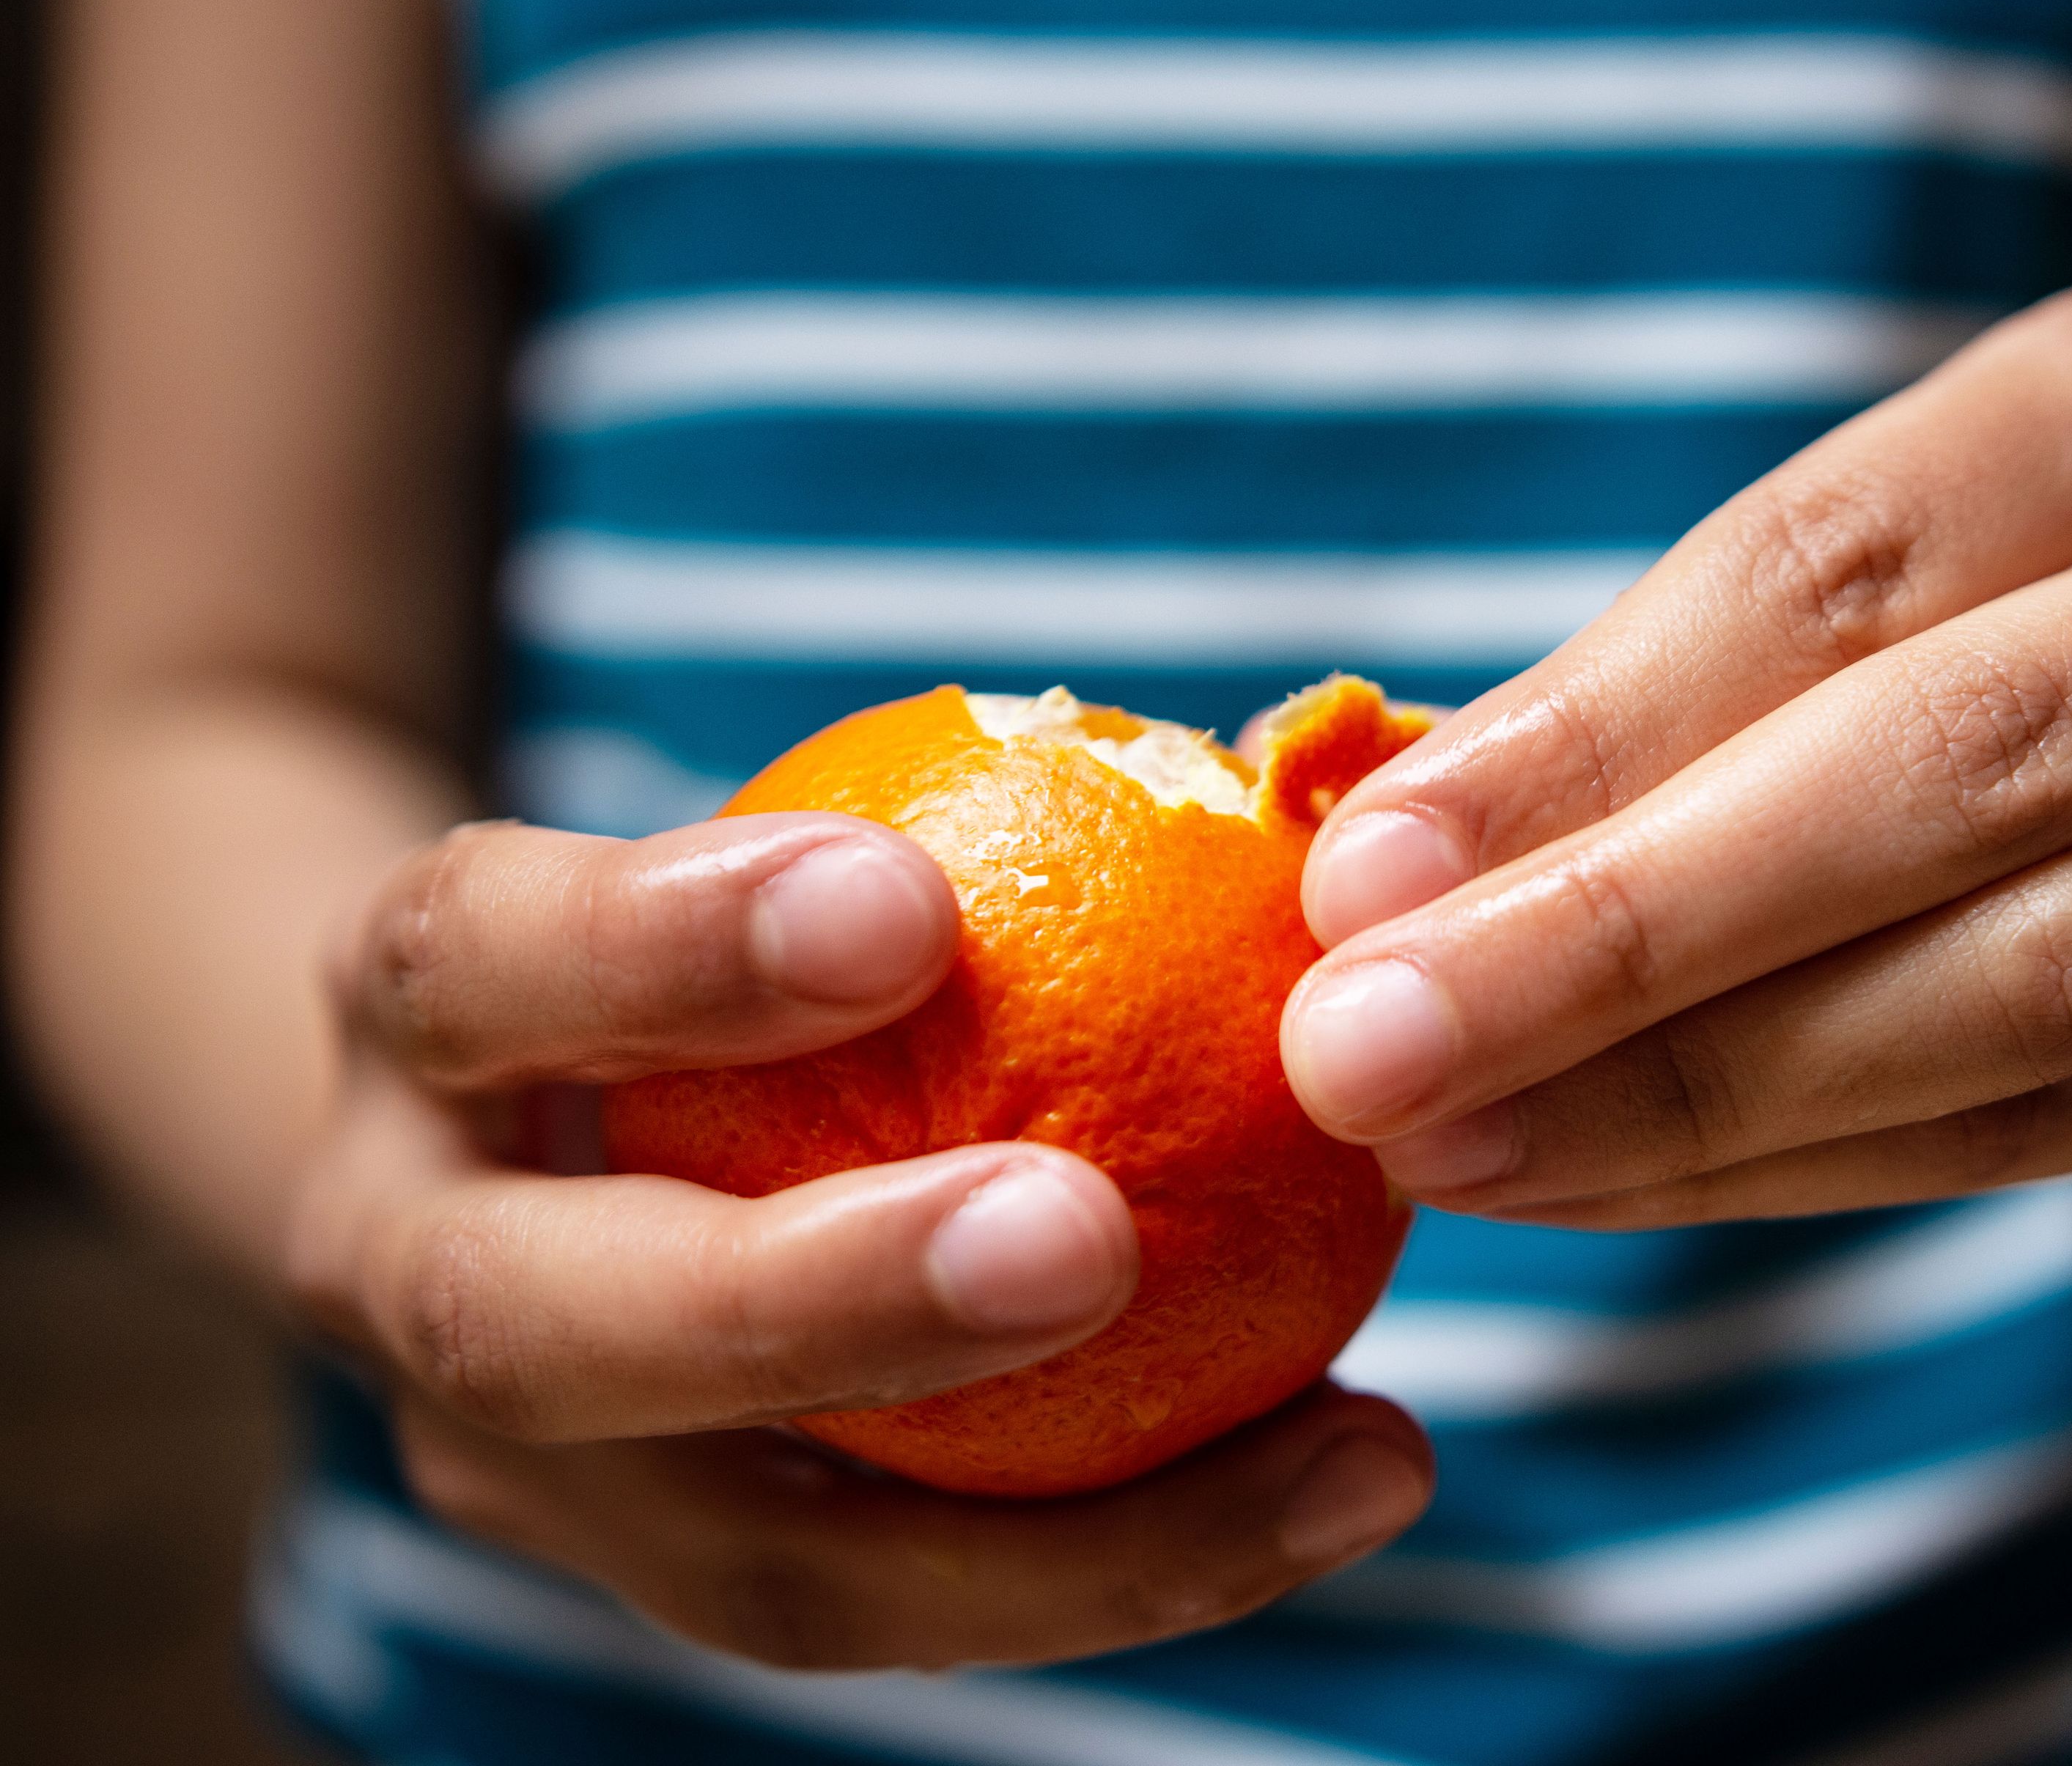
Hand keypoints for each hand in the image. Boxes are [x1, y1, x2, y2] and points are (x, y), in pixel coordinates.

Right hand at [284, 815, 1432, 1667]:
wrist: (509, 1110)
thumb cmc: (710, 929)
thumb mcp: (749, 845)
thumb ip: (943, 840)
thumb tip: (1307, 784)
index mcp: (416, 1015)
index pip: (481, 958)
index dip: (665, 944)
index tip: (903, 906)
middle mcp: (401, 1260)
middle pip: (538, 1328)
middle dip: (813, 1300)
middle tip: (1082, 1237)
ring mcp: (518, 1461)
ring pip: (752, 1561)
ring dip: (1063, 1536)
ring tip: (1350, 1447)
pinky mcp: (668, 1572)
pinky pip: (904, 1608)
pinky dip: (1133, 1559)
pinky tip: (1347, 1473)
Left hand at [1280, 276, 2071, 1225]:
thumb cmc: (1986, 640)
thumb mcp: (1850, 587)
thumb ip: (1645, 703)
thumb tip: (1372, 874)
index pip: (1828, 564)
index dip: (1585, 730)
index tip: (1367, 866)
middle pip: (1941, 771)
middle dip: (1621, 932)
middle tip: (1367, 1045)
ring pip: (2012, 989)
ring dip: (1690, 1090)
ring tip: (1451, 1145)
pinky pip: (2032, 1130)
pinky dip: (1787, 1171)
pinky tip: (1596, 1186)